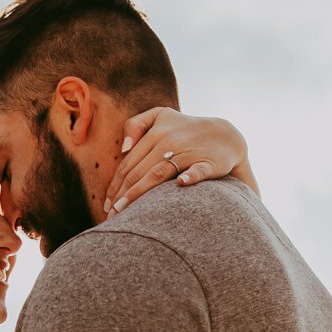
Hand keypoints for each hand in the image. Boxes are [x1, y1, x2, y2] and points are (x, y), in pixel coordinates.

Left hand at [104, 109, 252, 215]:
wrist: (225, 134)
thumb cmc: (186, 129)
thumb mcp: (160, 115)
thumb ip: (135, 124)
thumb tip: (123, 148)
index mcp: (155, 134)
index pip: (129, 163)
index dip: (115, 185)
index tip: (107, 205)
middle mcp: (170, 142)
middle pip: (139, 171)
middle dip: (123, 195)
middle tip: (112, 216)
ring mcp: (189, 152)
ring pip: (159, 173)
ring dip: (141, 192)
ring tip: (127, 211)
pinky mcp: (209, 162)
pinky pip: (199, 170)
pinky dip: (191, 176)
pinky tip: (181, 184)